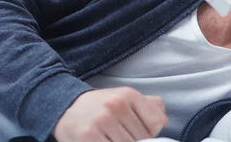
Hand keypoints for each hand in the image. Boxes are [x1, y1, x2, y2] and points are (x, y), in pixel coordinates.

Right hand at [53, 87, 168, 141]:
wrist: (66, 108)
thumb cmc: (102, 106)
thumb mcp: (126, 98)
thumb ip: (150, 106)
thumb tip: (164, 122)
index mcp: (128, 94)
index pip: (155, 124)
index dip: (150, 133)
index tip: (140, 133)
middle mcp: (116, 105)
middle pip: (141, 138)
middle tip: (121, 135)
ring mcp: (102, 122)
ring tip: (112, 138)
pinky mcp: (88, 137)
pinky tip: (104, 141)